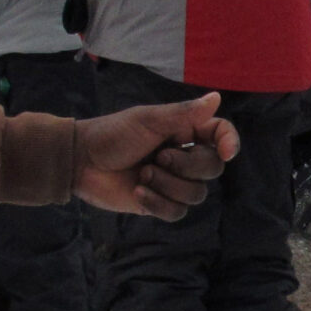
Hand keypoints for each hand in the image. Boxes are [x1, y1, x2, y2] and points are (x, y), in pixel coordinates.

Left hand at [75, 94, 239, 217]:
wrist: (81, 161)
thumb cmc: (112, 134)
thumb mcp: (148, 120)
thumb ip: (184, 114)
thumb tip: (217, 98)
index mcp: (185, 132)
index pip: (220, 135)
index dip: (230, 142)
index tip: (227, 152)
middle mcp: (184, 157)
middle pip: (211, 169)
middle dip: (186, 166)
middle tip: (158, 158)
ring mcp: (172, 182)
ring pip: (196, 194)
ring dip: (168, 185)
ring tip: (142, 174)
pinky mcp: (159, 204)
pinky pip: (177, 213)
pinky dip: (157, 203)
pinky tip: (137, 191)